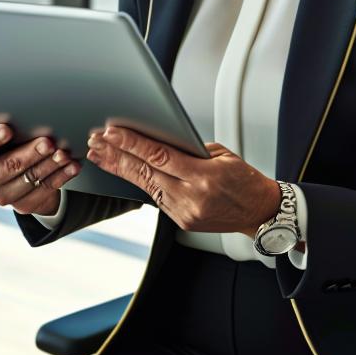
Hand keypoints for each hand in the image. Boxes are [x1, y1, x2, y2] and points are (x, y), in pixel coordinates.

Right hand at [0, 123, 81, 216]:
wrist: (16, 176)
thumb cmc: (7, 147)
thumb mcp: (1, 139)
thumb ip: (7, 130)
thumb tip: (29, 114)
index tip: (7, 129)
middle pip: (8, 165)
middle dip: (30, 153)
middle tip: (47, 142)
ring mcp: (2, 195)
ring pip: (29, 178)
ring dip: (50, 165)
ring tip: (64, 153)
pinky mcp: (23, 205)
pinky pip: (45, 189)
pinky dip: (61, 176)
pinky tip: (72, 166)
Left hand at [86, 125, 279, 235]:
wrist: (260, 212)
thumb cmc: (245, 181)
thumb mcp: (223, 157)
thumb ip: (191, 151)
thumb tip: (159, 142)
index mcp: (204, 177)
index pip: (160, 156)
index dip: (132, 143)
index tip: (112, 132)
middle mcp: (192, 197)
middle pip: (146, 172)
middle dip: (117, 156)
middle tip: (95, 143)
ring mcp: (185, 212)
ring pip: (146, 186)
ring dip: (122, 169)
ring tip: (101, 155)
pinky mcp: (182, 221)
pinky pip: (157, 198)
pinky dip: (141, 183)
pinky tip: (125, 171)